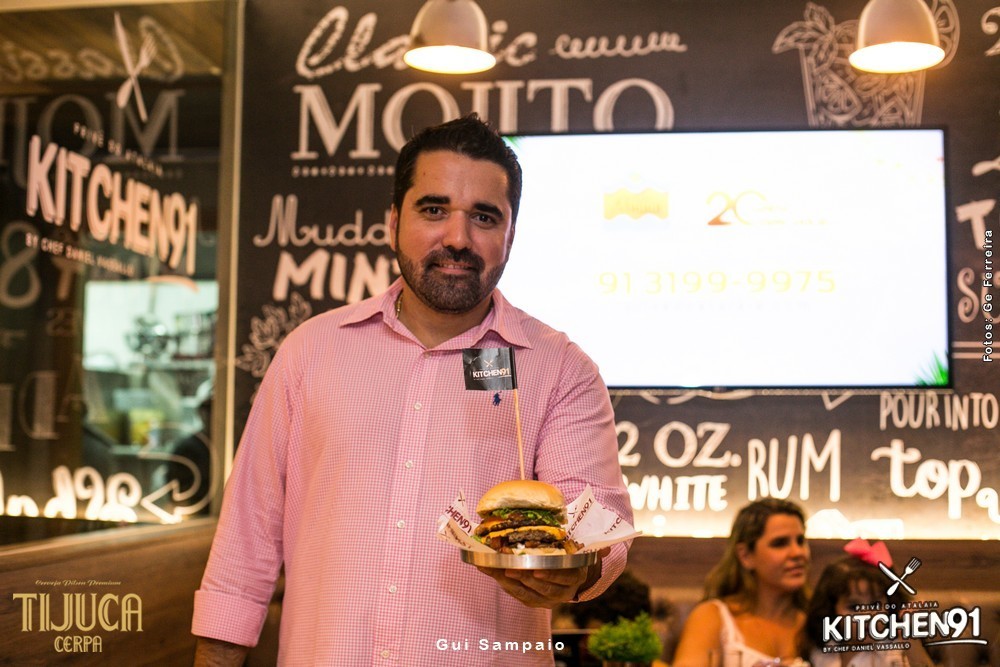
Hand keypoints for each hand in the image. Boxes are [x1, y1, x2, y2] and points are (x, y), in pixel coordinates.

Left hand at [475, 548, 606, 608]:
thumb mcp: (585, 550)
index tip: (537, 569)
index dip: (551, 574)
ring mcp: (546, 599)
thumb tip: (607, 548)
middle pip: (541, 587)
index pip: (563, 577)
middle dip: (524, 577)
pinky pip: (516, 594)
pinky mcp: (532, 601)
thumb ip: (596, 548)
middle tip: (509, 567)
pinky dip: (501, 581)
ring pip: (525, 593)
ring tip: (493, 567)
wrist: (571, 574)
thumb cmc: (574, 555)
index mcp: (575, 577)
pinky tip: (489, 569)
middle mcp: (562, 593)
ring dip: (507, 580)